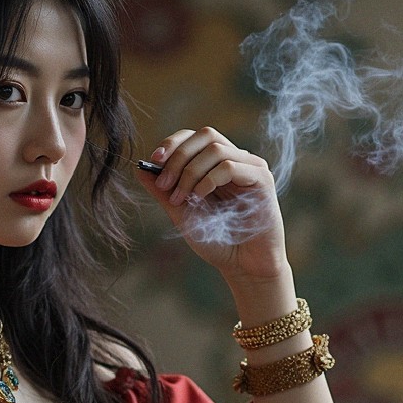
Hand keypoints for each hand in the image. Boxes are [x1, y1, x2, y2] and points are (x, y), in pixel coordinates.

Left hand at [138, 127, 287, 281]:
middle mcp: (236, 160)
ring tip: (180, 198)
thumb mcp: (182, 214)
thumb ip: (164, 192)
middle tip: (164, 183)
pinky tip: (200, 198)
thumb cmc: (216, 241)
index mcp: (217, 165)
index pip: (194, 138)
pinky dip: (208, 180)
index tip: (154, 161)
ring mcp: (250, 168)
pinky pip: (230, 167)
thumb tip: (140, 169)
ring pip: (216, 149)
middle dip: (179, 155)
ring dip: (190, 172)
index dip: (173, 143)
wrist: (242, 266)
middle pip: (206, 135)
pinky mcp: (262, 179)